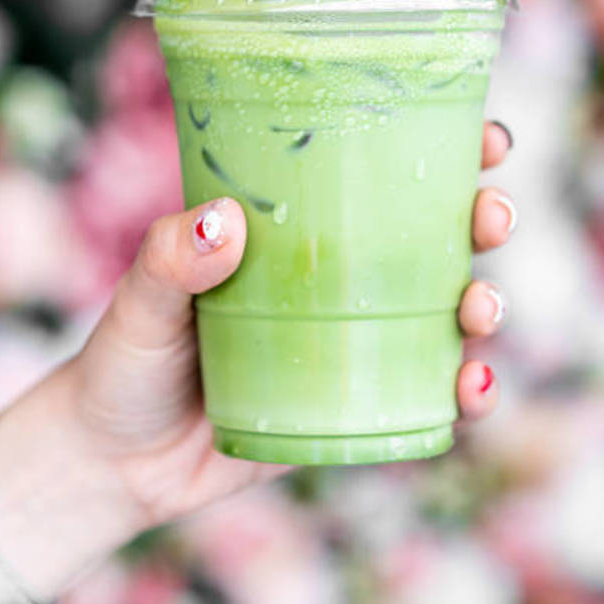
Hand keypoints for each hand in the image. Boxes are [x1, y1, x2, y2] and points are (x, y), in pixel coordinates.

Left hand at [66, 117, 516, 530]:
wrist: (112, 467)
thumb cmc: (123, 361)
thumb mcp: (139, 300)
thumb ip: (170, 260)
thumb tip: (222, 220)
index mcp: (296, 229)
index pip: (379, 173)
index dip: (446, 148)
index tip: (486, 136)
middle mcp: (338, 279)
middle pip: (437, 236)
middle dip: (483, 217)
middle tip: (492, 214)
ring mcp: (355, 345)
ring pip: (447, 313)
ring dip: (485, 303)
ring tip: (481, 308)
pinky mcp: (358, 411)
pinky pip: (429, 398)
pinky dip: (467, 391)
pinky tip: (476, 386)